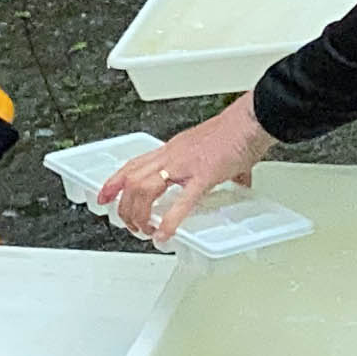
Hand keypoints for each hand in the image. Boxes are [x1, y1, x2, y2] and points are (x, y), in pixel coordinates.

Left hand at [96, 95, 276, 241]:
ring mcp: (185, 165)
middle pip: (132, 179)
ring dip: (140, 214)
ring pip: (145, 188)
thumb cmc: (237, 131)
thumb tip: (240, 181)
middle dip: (124, 205)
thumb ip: (225, 170)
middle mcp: (172, 155)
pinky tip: (164, 235)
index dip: (114, 182)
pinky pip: (181, 201)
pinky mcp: (203, 175)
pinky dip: (169, 222)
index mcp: (172, 149)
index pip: (133, 164)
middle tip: (128, 224)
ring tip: (145, 231)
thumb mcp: (218, 151)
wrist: (251, 120)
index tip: (104, 196)